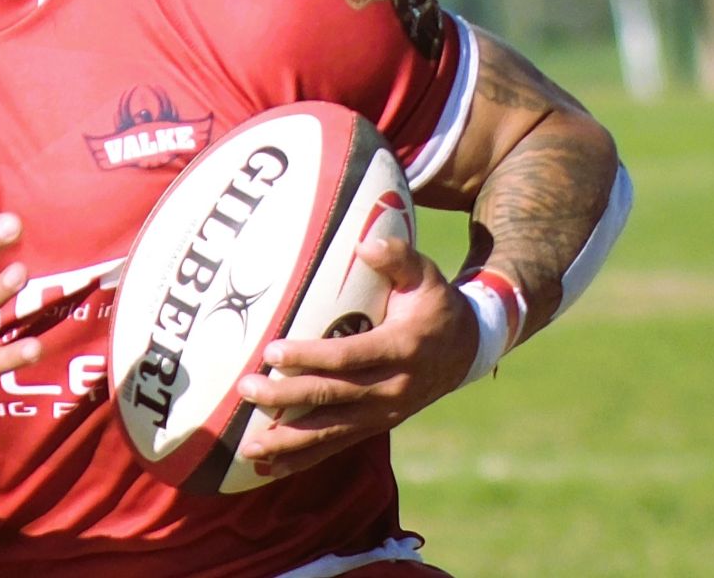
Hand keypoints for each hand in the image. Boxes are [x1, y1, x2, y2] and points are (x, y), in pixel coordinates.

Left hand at [233, 234, 477, 478]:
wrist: (465, 349)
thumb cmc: (434, 304)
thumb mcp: (426, 273)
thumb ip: (398, 256)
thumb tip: (366, 245)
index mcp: (402, 348)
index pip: (350, 356)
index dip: (311, 356)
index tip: (273, 351)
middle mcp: (393, 388)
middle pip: (333, 396)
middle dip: (287, 397)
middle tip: (247, 389)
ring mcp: (384, 413)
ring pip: (331, 431)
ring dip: (289, 441)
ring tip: (249, 446)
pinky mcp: (375, 427)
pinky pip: (335, 446)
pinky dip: (302, 460)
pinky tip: (267, 468)